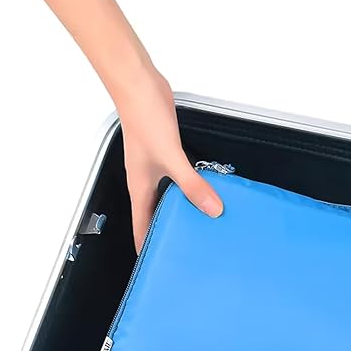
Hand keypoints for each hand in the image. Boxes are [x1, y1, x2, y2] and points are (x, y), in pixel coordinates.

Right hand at [116, 68, 222, 250]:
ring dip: (182, 209)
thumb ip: (192, 185)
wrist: (138, 85)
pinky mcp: (166, 153)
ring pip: (168, 197)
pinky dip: (190, 188)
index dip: (148, 246)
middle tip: (186, 248)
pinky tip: (204, 191)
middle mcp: (146, 181)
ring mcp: (156, 167)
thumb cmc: (143, 119)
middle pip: (156, 214)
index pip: (142, 225)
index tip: (156, 265)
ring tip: (201, 224)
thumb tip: (212, 209)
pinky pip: (178, 179)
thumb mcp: (171, 158)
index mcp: (140, 188)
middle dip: (168, 231)